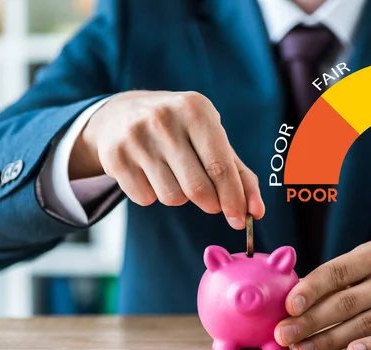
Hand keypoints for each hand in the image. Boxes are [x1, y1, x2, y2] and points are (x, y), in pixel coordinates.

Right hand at [69, 91, 263, 228]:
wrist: (123, 113)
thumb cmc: (181, 131)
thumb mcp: (212, 139)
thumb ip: (239, 175)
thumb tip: (256, 212)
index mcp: (195, 109)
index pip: (220, 166)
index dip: (233, 198)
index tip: (241, 219)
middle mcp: (164, 119)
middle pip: (198, 188)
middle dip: (211, 203)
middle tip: (211, 202)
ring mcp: (135, 137)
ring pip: (172, 198)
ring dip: (180, 197)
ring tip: (175, 175)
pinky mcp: (114, 157)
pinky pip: (145, 199)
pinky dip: (153, 195)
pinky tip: (150, 173)